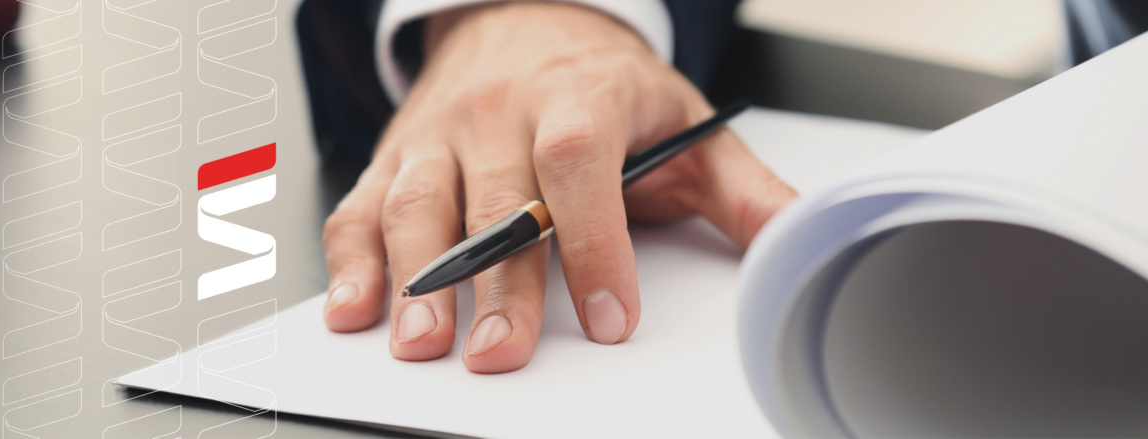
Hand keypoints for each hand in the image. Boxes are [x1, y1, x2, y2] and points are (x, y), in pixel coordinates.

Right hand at [320, 2, 796, 372]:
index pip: (578, 164)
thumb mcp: (683, 121)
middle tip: (500, 353)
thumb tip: (796, 241)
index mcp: (578, 97)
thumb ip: (739, 188)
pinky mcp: (396, 156)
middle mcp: (498, 112)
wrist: (525, 19)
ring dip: (414, 276)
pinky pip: (361, 206)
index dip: (592, 242)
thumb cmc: (603, 85)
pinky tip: (357, 310)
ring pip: (417, 203)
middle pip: (493, 199)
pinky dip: (351, 261)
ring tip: (421, 339)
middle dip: (495, 283)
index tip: (610, 316)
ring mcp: (439, 134)